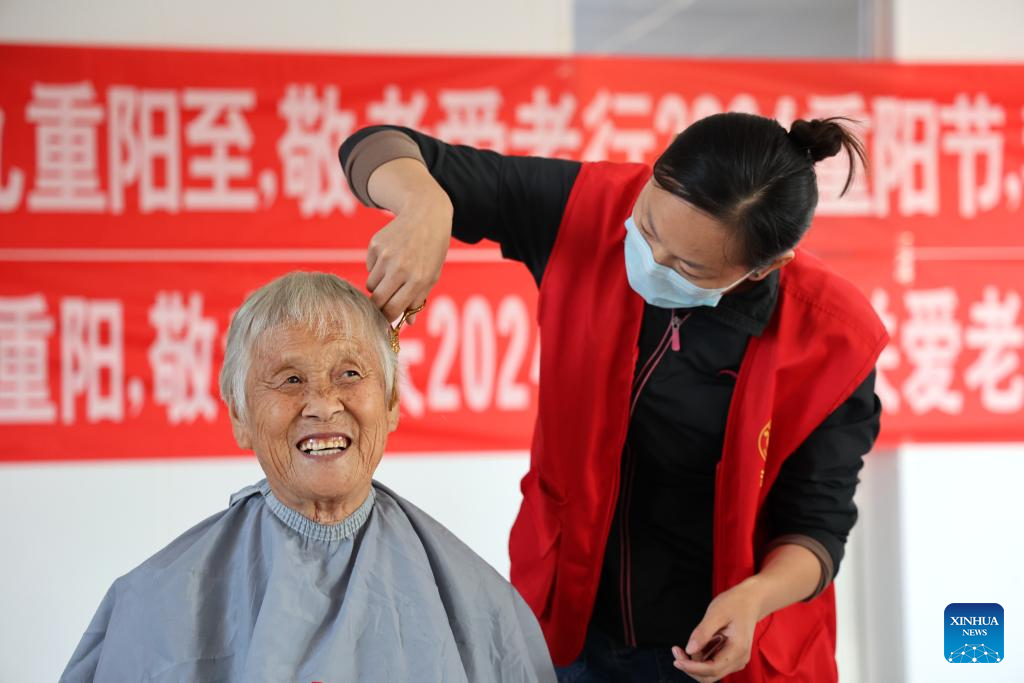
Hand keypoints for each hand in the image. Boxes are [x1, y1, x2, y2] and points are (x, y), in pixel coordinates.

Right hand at [365, 192, 451, 323]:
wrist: (425, 215)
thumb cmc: (431, 250)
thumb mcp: (432, 275)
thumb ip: (418, 300)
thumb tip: (408, 324)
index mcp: (418, 279)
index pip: (393, 309)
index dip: (388, 318)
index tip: (387, 319)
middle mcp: (400, 268)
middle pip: (377, 300)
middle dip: (379, 306)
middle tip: (384, 304)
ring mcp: (385, 256)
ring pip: (371, 285)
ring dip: (379, 285)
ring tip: (394, 274)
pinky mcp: (375, 245)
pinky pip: (369, 268)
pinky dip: (377, 268)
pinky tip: (391, 256)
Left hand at [671, 579, 764, 681]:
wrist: (749, 601)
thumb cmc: (734, 604)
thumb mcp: (716, 613)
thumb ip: (703, 632)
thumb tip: (689, 650)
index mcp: (738, 649)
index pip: (713, 669)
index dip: (692, 668)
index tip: (677, 660)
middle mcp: (739, 659)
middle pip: (710, 676)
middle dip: (690, 667)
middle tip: (676, 650)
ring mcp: (736, 660)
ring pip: (710, 672)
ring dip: (694, 663)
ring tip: (687, 643)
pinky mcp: (730, 658)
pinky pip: (712, 664)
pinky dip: (701, 658)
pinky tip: (698, 643)